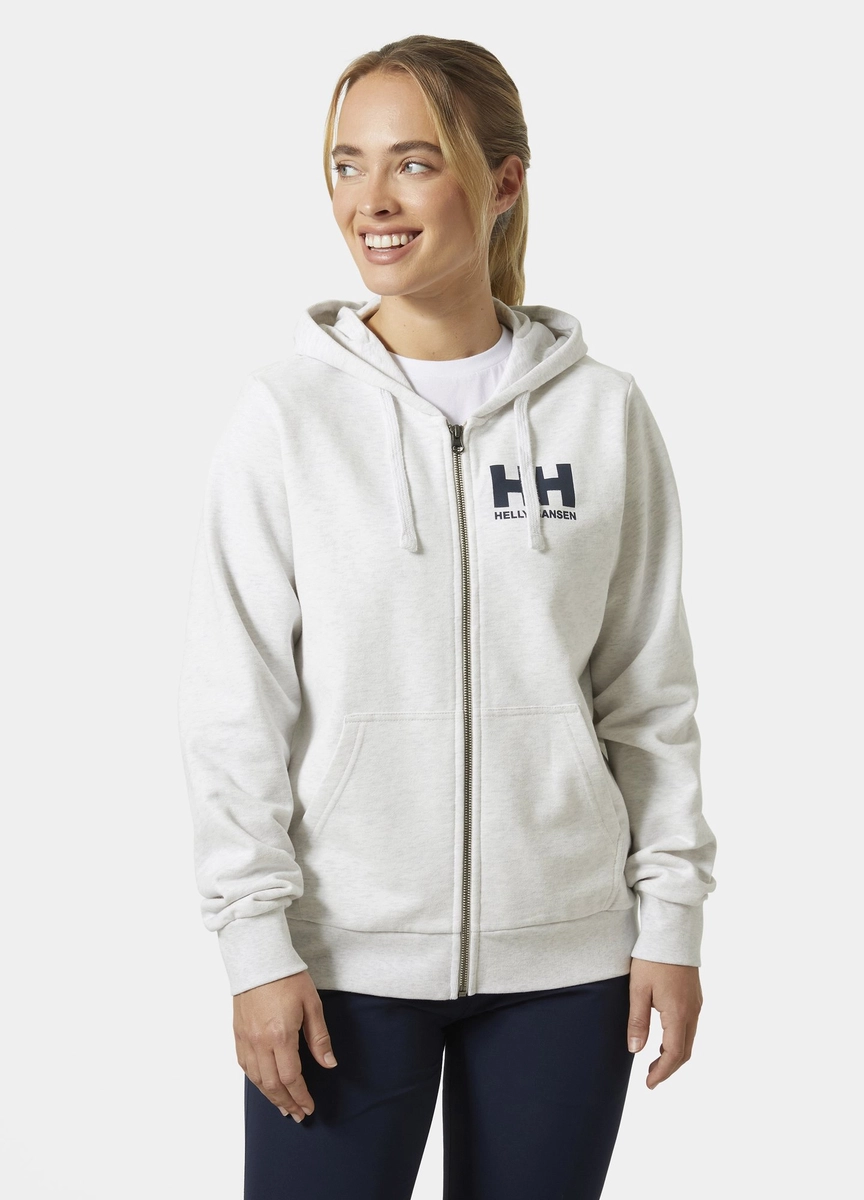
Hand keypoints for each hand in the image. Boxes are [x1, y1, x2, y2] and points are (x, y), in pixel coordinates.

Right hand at [233, 970, 337, 1120]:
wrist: (259, 959)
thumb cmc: (287, 978)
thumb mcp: (312, 1004)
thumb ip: (319, 1038)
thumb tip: (329, 1064)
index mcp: (281, 1035)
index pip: (291, 1077)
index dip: (300, 1096)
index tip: (308, 1107)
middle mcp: (260, 1041)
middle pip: (272, 1084)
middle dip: (286, 1103)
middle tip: (297, 1114)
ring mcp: (246, 1038)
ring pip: (256, 1079)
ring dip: (270, 1097)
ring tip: (283, 1107)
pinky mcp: (237, 1033)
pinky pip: (244, 1065)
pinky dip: (255, 1081)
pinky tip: (264, 1085)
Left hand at [627, 958, 702, 1088]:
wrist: (672, 932)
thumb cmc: (652, 958)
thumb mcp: (638, 989)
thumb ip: (637, 1021)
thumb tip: (635, 1050)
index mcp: (678, 1014)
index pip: (673, 1054)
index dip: (662, 1072)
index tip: (649, 1084)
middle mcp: (692, 1012)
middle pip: (685, 1051)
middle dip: (669, 1068)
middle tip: (651, 1078)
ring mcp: (696, 1005)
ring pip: (689, 1040)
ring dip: (674, 1054)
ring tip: (655, 1061)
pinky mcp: (695, 997)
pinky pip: (690, 1027)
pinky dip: (679, 1040)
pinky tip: (664, 1039)